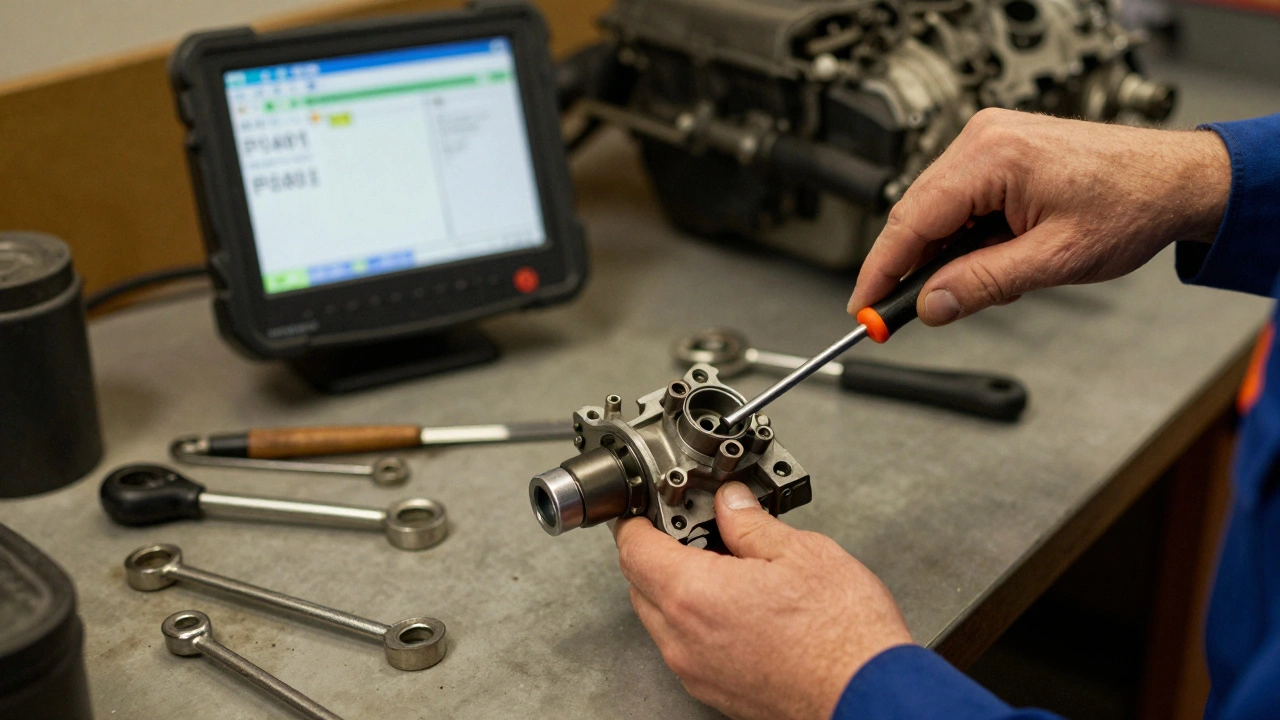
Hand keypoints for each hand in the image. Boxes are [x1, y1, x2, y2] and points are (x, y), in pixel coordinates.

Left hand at [614, 482, 912, 719]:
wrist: (870, 696)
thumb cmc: (844, 636)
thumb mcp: (802, 553)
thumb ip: (751, 524)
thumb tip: (731, 503)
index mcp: (694, 595)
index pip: (634, 548)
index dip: (639, 520)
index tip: (652, 507)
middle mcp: (684, 640)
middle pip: (642, 585)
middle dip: (660, 552)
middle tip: (698, 531)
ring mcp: (697, 672)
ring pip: (663, 619)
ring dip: (679, 589)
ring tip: (727, 567)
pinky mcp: (716, 692)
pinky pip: (687, 648)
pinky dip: (697, 622)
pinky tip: (739, 605)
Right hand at [849, 108, 1231, 324]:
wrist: (1175, 179)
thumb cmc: (1131, 204)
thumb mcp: (1052, 260)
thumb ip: (982, 285)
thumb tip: (929, 306)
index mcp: (993, 157)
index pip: (912, 220)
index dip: (881, 270)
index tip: (863, 307)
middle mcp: (984, 138)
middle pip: (916, 213)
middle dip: (908, 267)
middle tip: (898, 315)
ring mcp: (989, 140)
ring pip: (934, 209)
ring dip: (940, 253)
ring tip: (973, 285)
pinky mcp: (998, 150)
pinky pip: (957, 198)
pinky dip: (960, 235)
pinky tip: (981, 258)